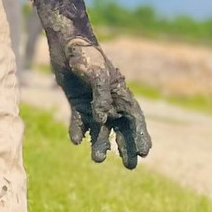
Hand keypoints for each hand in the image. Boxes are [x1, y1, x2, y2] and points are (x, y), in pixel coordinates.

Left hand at [51, 38, 151, 169]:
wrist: (67, 45)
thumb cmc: (86, 56)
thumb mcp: (97, 75)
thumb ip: (101, 98)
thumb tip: (101, 121)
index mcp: (121, 94)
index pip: (135, 119)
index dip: (141, 136)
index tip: (145, 153)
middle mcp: (110, 101)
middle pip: (121, 129)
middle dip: (127, 148)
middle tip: (130, 166)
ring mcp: (93, 103)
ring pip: (100, 129)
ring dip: (100, 144)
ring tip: (98, 160)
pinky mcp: (77, 102)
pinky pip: (79, 121)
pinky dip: (78, 131)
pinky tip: (77, 142)